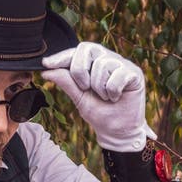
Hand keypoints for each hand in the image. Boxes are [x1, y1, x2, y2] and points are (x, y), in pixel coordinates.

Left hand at [41, 42, 155, 151]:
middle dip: (79, 71)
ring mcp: (122, 64)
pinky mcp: (135, 73)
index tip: (46, 64)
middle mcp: (108, 59)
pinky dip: (112, 92)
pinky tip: (116, 97)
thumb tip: (46, 70)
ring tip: (106, 97)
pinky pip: (116, 76)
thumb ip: (66, 83)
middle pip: (87, 49)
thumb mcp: (79, 98)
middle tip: (85, 88)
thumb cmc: (100, 114)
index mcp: (93, 64)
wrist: (118, 132)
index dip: (61, 56)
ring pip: (102, 65)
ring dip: (99, 88)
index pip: (76, 52)